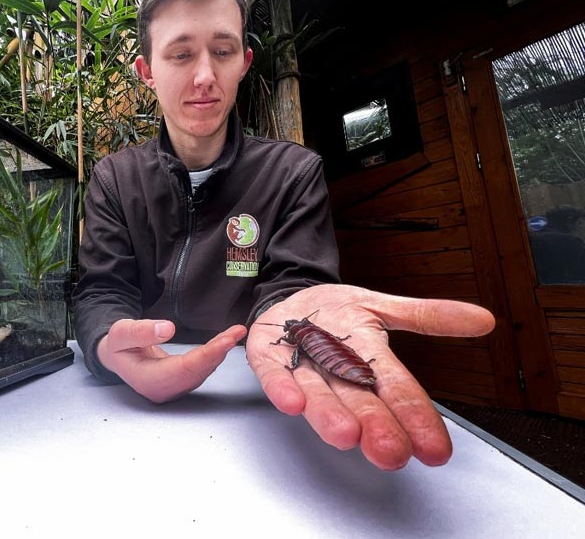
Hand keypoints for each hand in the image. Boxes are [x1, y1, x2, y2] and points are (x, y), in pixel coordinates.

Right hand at [98, 319, 246, 402]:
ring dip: (219, 353)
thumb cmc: (117, 344)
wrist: (115, 355)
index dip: (208, 354)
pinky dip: (213, 356)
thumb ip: (141, 332)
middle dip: (219, 352)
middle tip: (237, 332)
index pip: (185, 368)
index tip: (227, 339)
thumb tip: (167, 329)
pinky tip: (223, 344)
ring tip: (234, 334)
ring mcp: (171, 389)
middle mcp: (163, 389)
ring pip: (201, 372)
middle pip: (198, 371)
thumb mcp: (121, 333)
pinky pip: (200, 371)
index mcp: (148, 380)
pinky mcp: (178, 383)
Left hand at [247, 284, 494, 469]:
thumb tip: (484, 319)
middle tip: (390, 453)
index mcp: (368, 356)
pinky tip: (291, 403)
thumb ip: (428, 316)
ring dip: (329, 415)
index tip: (435, 450)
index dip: (416, 416)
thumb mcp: (383, 306)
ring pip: (318, 394)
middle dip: (375, 425)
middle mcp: (335, 368)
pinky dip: (282, 389)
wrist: (290, 297)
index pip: (397, 387)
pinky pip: (273, 375)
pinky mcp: (267, 357)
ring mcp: (300, 364)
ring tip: (346, 436)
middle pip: (358, 399)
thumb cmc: (335, 310)